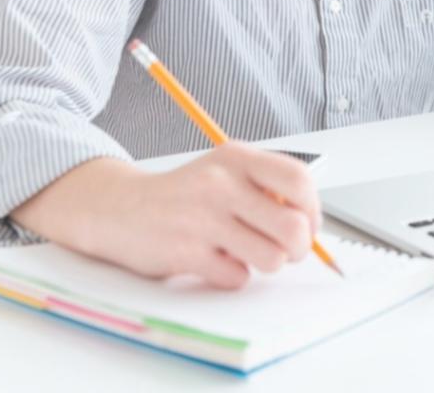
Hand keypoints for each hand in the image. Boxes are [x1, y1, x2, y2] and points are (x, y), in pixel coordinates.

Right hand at [9, 143, 320, 289]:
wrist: (119, 208)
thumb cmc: (183, 195)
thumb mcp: (223, 171)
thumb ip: (264, 187)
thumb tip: (310, 224)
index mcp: (236, 157)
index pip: (299, 180)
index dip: (314, 209)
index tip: (308, 223)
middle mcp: (221, 183)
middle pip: (294, 227)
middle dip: (298, 248)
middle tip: (286, 250)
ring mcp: (203, 218)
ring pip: (272, 258)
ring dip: (265, 263)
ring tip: (245, 253)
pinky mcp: (186, 252)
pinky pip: (237, 277)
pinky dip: (231, 275)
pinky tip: (214, 260)